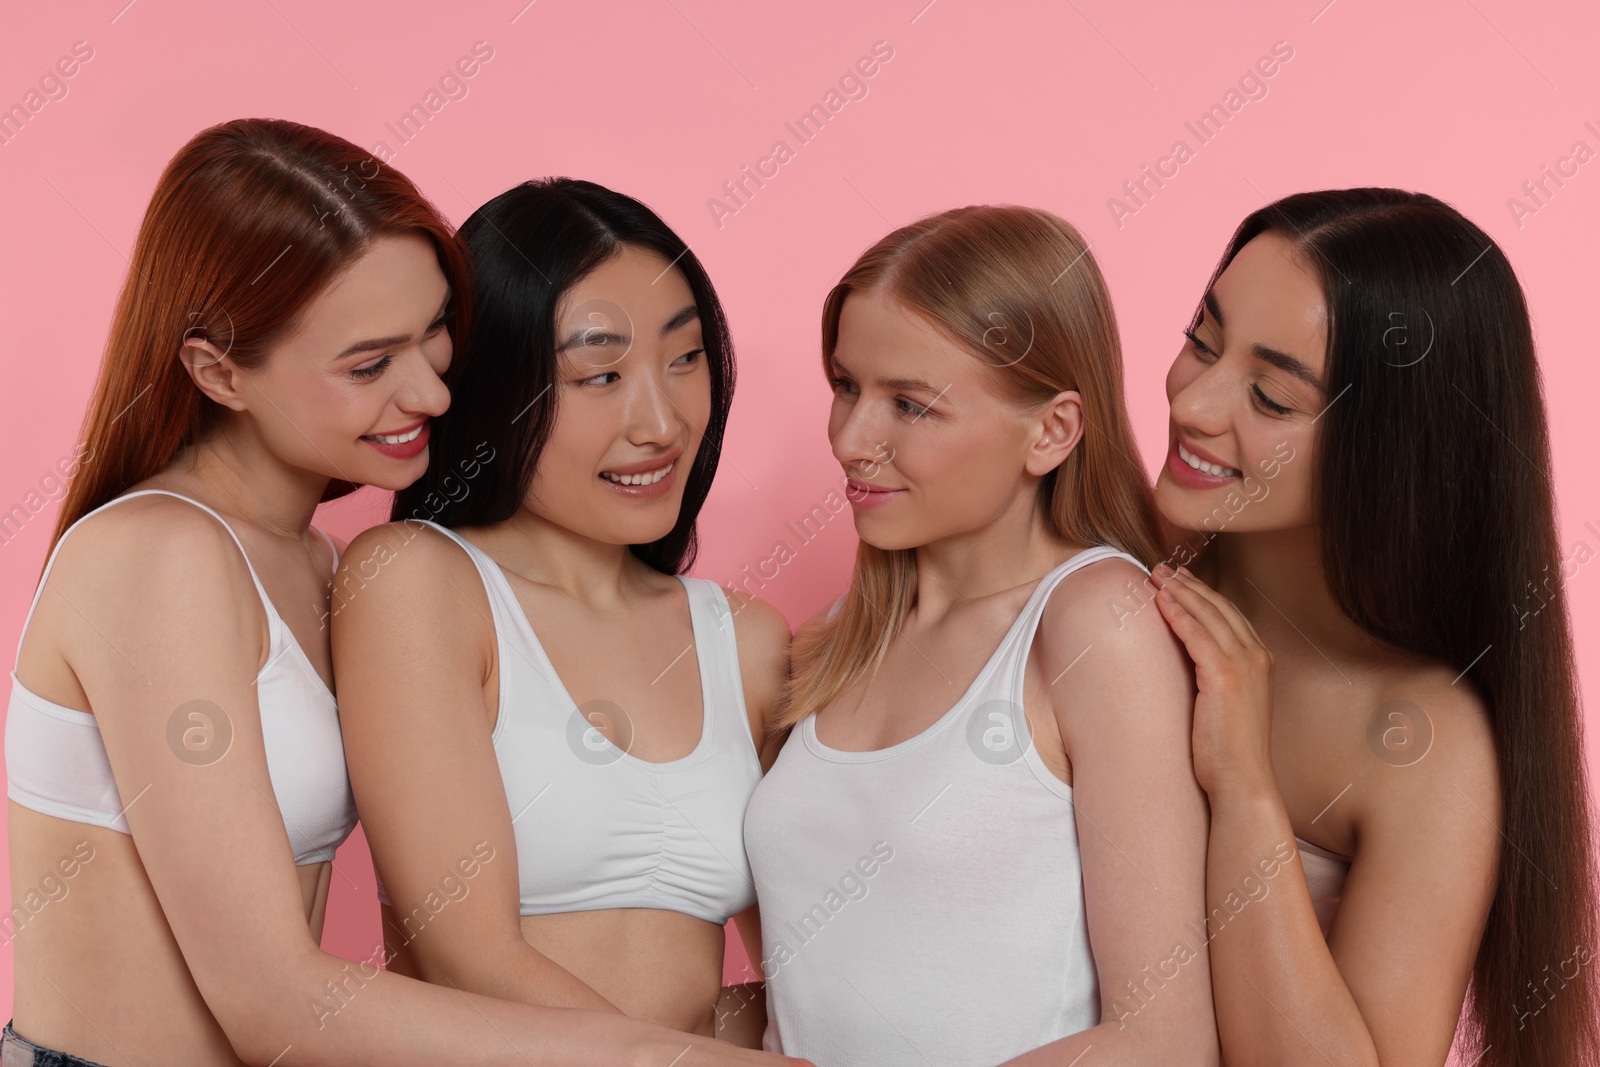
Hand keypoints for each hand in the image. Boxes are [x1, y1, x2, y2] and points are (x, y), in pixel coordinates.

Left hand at [1150, 564, 1275, 798]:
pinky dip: (1179, 614)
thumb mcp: (1225, 704)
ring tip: (1156, 576)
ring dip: (1181, 591)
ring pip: (1209, 615)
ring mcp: (1244, 666)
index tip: (1178, 579)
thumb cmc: (1228, 751)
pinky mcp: (1225, 677)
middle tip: (1162, 568)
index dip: (1203, 594)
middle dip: (1190, 584)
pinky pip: (1197, 635)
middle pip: (1220, 608)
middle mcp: (1257, 657)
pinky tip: (1161, 601)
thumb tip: (1187, 660)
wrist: (1242, 781)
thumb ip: (1215, 676)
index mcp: (1260, 662)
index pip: (1229, 615)